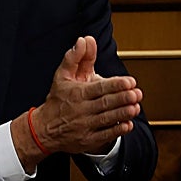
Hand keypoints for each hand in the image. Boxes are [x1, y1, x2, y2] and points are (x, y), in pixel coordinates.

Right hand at [12, 36, 142, 169]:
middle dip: (123, 98)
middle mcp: (81, 110)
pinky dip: (117, 130)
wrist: (43, 130)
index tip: (130, 82)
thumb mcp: (62, 76)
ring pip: (107, 119)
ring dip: (123, 113)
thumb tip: (85, 40)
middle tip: (137, 93)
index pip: (98, 88)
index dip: (115, 85)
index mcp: (77, 93)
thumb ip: (77, 57)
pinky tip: (128, 124)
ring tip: (136, 107)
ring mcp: (84, 126)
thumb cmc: (57, 100)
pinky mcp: (88, 140)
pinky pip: (105, 135)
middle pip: (105, 103)